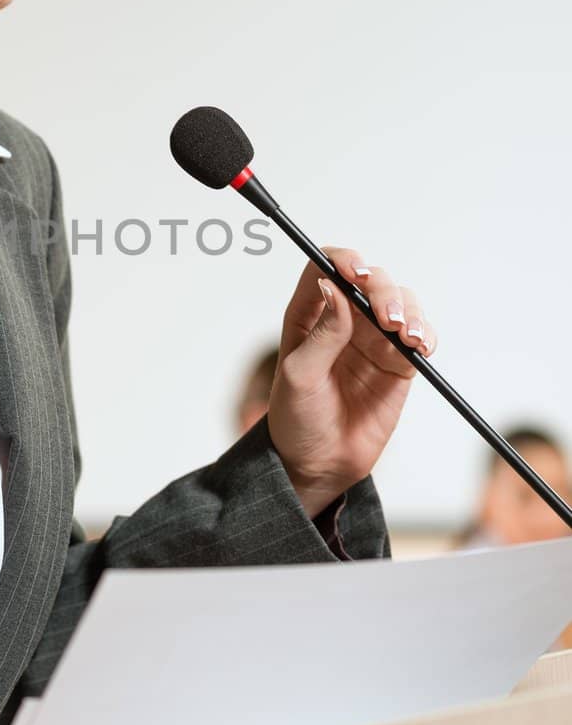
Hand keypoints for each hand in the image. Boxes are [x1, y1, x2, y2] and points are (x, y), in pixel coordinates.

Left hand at [266, 247, 436, 517]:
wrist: (319, 464)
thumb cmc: (297, 419)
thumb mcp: (300, 376)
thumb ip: (321, 334)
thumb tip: (333, 288)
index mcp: (308, 315)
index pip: (325, 267)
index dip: (342, 260)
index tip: (355, 271)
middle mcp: (343, 320)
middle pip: (369, 280)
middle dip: (382, 289)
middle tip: (387, 316)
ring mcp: (373, 339)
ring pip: (400, 302)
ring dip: (409, 309)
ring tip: (407, 335)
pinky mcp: (398, 363)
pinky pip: (419, 336)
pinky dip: (426, 334)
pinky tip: (420, 345)